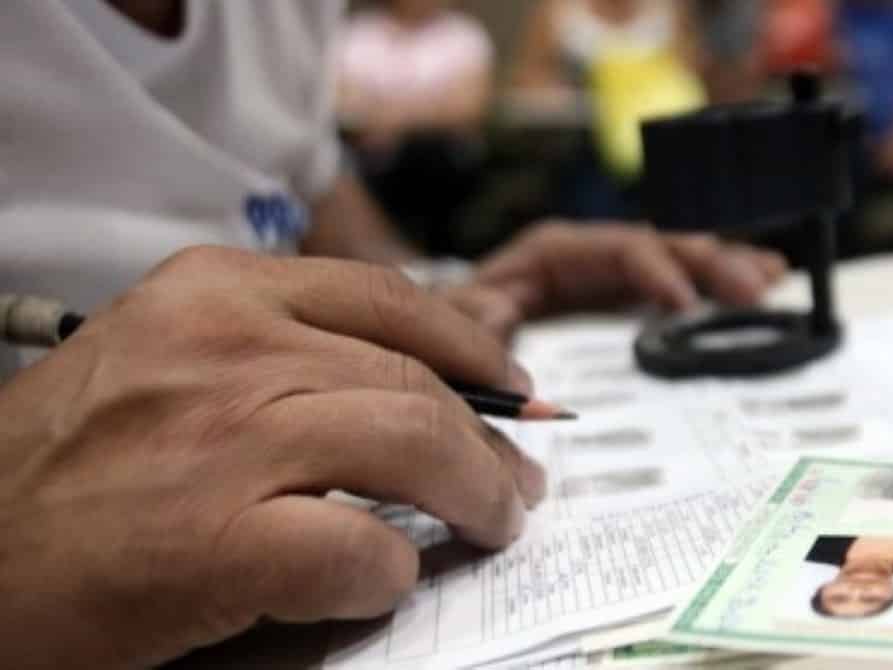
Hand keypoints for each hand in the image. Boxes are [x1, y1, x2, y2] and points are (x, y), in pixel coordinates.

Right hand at [0, 247, 545, 668]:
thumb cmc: (65, 464)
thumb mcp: (165, 359)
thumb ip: (278, 352)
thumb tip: (410, 382)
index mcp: (217, 292)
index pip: (389, 298)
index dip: (471, 347)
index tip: (511, 387)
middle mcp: (227, 345)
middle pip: (414, 377)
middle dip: (487, 437)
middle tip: (515, 481)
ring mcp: (223, 440)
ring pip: (413, 444)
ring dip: (475, 494)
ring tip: (492, 524)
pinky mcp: (213, 541)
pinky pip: (357, 550)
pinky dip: (390, 571)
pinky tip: (385, 581)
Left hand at [472, 222, 787, 318]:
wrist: (438, 335)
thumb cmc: (450, 323)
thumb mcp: (457, 318)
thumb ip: (475, 316)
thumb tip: (498, 320)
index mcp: (554, 252)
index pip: (620, 248)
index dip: (657, 271)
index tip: (687, 305)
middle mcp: (590, 254)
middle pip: (662, 246)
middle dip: (710, 264)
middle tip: (756, 288)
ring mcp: (608, 275)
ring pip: (677, 260)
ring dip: (725, 268)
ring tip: (772, 277)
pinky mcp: (619, 299)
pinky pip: (676, 285)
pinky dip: (714, 285)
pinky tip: (756, 288)